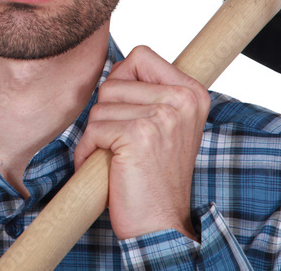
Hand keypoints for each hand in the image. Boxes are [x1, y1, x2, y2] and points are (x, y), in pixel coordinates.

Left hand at [71, 45, 209, 240]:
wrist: (160, 225)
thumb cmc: (155, 176)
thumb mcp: (164, 125)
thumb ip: (148, 91)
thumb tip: (115, 65)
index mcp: (192, 93)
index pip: (140, 55)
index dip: (121, 80)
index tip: (128, 113)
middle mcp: (182, 100)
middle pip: (113, 81)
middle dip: (106, 114)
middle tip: (122, 143)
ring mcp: (162, 116)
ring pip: (99, 107)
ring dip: (96, 136)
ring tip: (116, 158)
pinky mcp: (138, 134)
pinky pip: (92, 130)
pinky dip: (88, 152)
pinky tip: (106, 169)